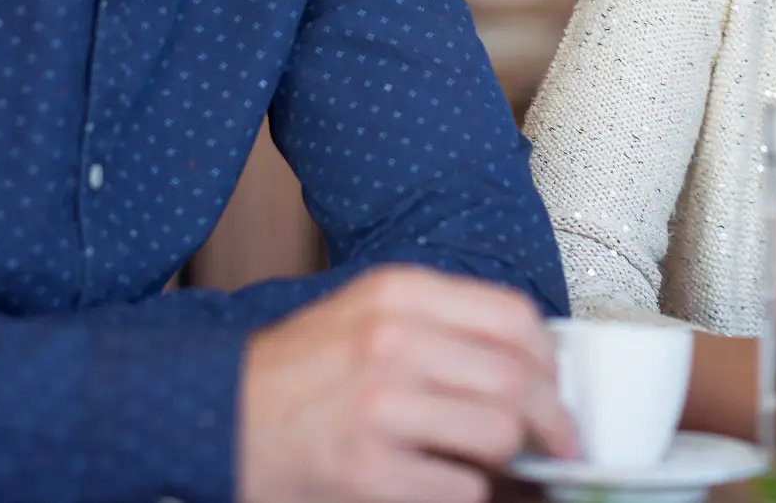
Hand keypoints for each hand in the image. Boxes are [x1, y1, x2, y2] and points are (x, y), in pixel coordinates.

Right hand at [236, 266, 576, 502]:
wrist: (219, 415)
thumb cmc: (299, 371)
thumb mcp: (367, 316)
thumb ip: (442, 327)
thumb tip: (531, 365)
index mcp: (398, 293)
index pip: (514, 318)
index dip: (550, 360)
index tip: (555, 387)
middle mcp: (392, 341)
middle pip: (519, 380)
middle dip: (552, 421)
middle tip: (557, 445)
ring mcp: (380, 406)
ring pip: (499, 435)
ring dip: (507, 461)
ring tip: (492, 465)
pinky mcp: (368, 470)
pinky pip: (461, 489)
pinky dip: (464, 493)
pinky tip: (441, 482)